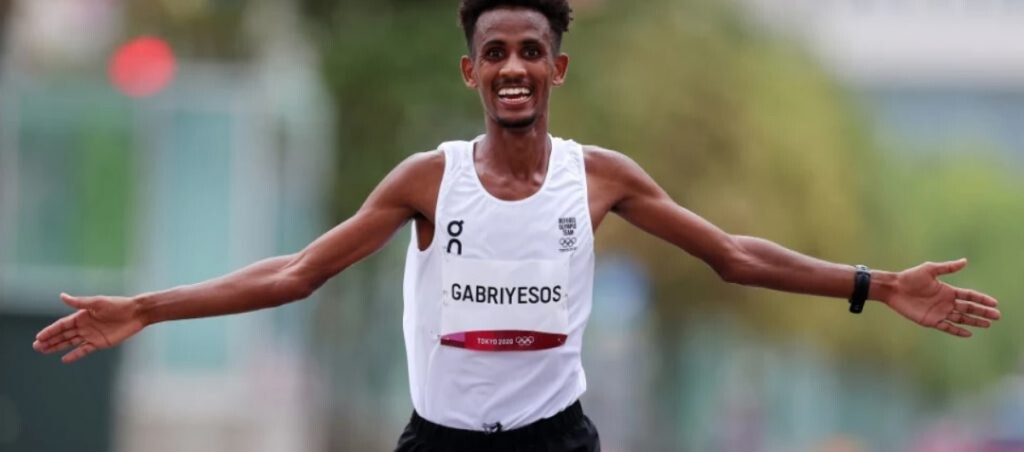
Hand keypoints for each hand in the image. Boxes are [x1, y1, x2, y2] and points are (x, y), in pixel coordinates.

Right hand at [32, 293, 144, 362]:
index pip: (62, 325)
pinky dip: (74, 355)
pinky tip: (64, 359)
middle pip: (63, 335)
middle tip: (36, 346)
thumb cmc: (118, 305)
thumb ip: (79, 302)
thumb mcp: (98, 302)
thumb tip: (61, 296)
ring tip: (44, 351)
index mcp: (82, 315)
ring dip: (57, 347)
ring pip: (70, 342)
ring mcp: (91, 335)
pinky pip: (84, 350)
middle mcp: (84, 326)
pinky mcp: (100, 343)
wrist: (136, 313)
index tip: (38, 337)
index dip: (50, 331)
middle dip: (49, 340)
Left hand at [885, 258, 999, 337]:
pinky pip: (947, 327)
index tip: (994, 303)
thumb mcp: (930, 270)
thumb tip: (965, 261)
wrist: (894, 288)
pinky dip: (958, 331)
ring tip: (987, 325)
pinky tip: (968, 333)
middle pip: (969, 308)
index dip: (981, 299)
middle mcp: (946, 302)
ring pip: (961, 319)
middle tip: (996, 316)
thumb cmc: (910, 277)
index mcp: (947, 291)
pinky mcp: (931, 321)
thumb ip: (947, 267)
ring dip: (974, 322)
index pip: (969, 296)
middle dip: (983, 312)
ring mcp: (939, 312)